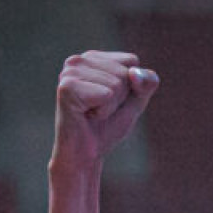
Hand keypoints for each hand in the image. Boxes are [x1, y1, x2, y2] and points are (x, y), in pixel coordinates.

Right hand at [52, 50, 159, 172]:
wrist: (85, 154)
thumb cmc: (108, 127)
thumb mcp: (135, 101)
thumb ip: (146, 83)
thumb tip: (134, 72)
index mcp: (92, 58)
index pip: (131, 61)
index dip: (131, 87)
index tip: (110, 100)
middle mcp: (78, 60)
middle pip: (125, 72)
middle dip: (121, 97)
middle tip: (100, 110)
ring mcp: (70, 72)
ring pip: (117, 83)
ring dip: (111, 106)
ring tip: (92, 113)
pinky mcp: (67, 87)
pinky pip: (107, 94)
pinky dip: (104, 111)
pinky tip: (86, 116)